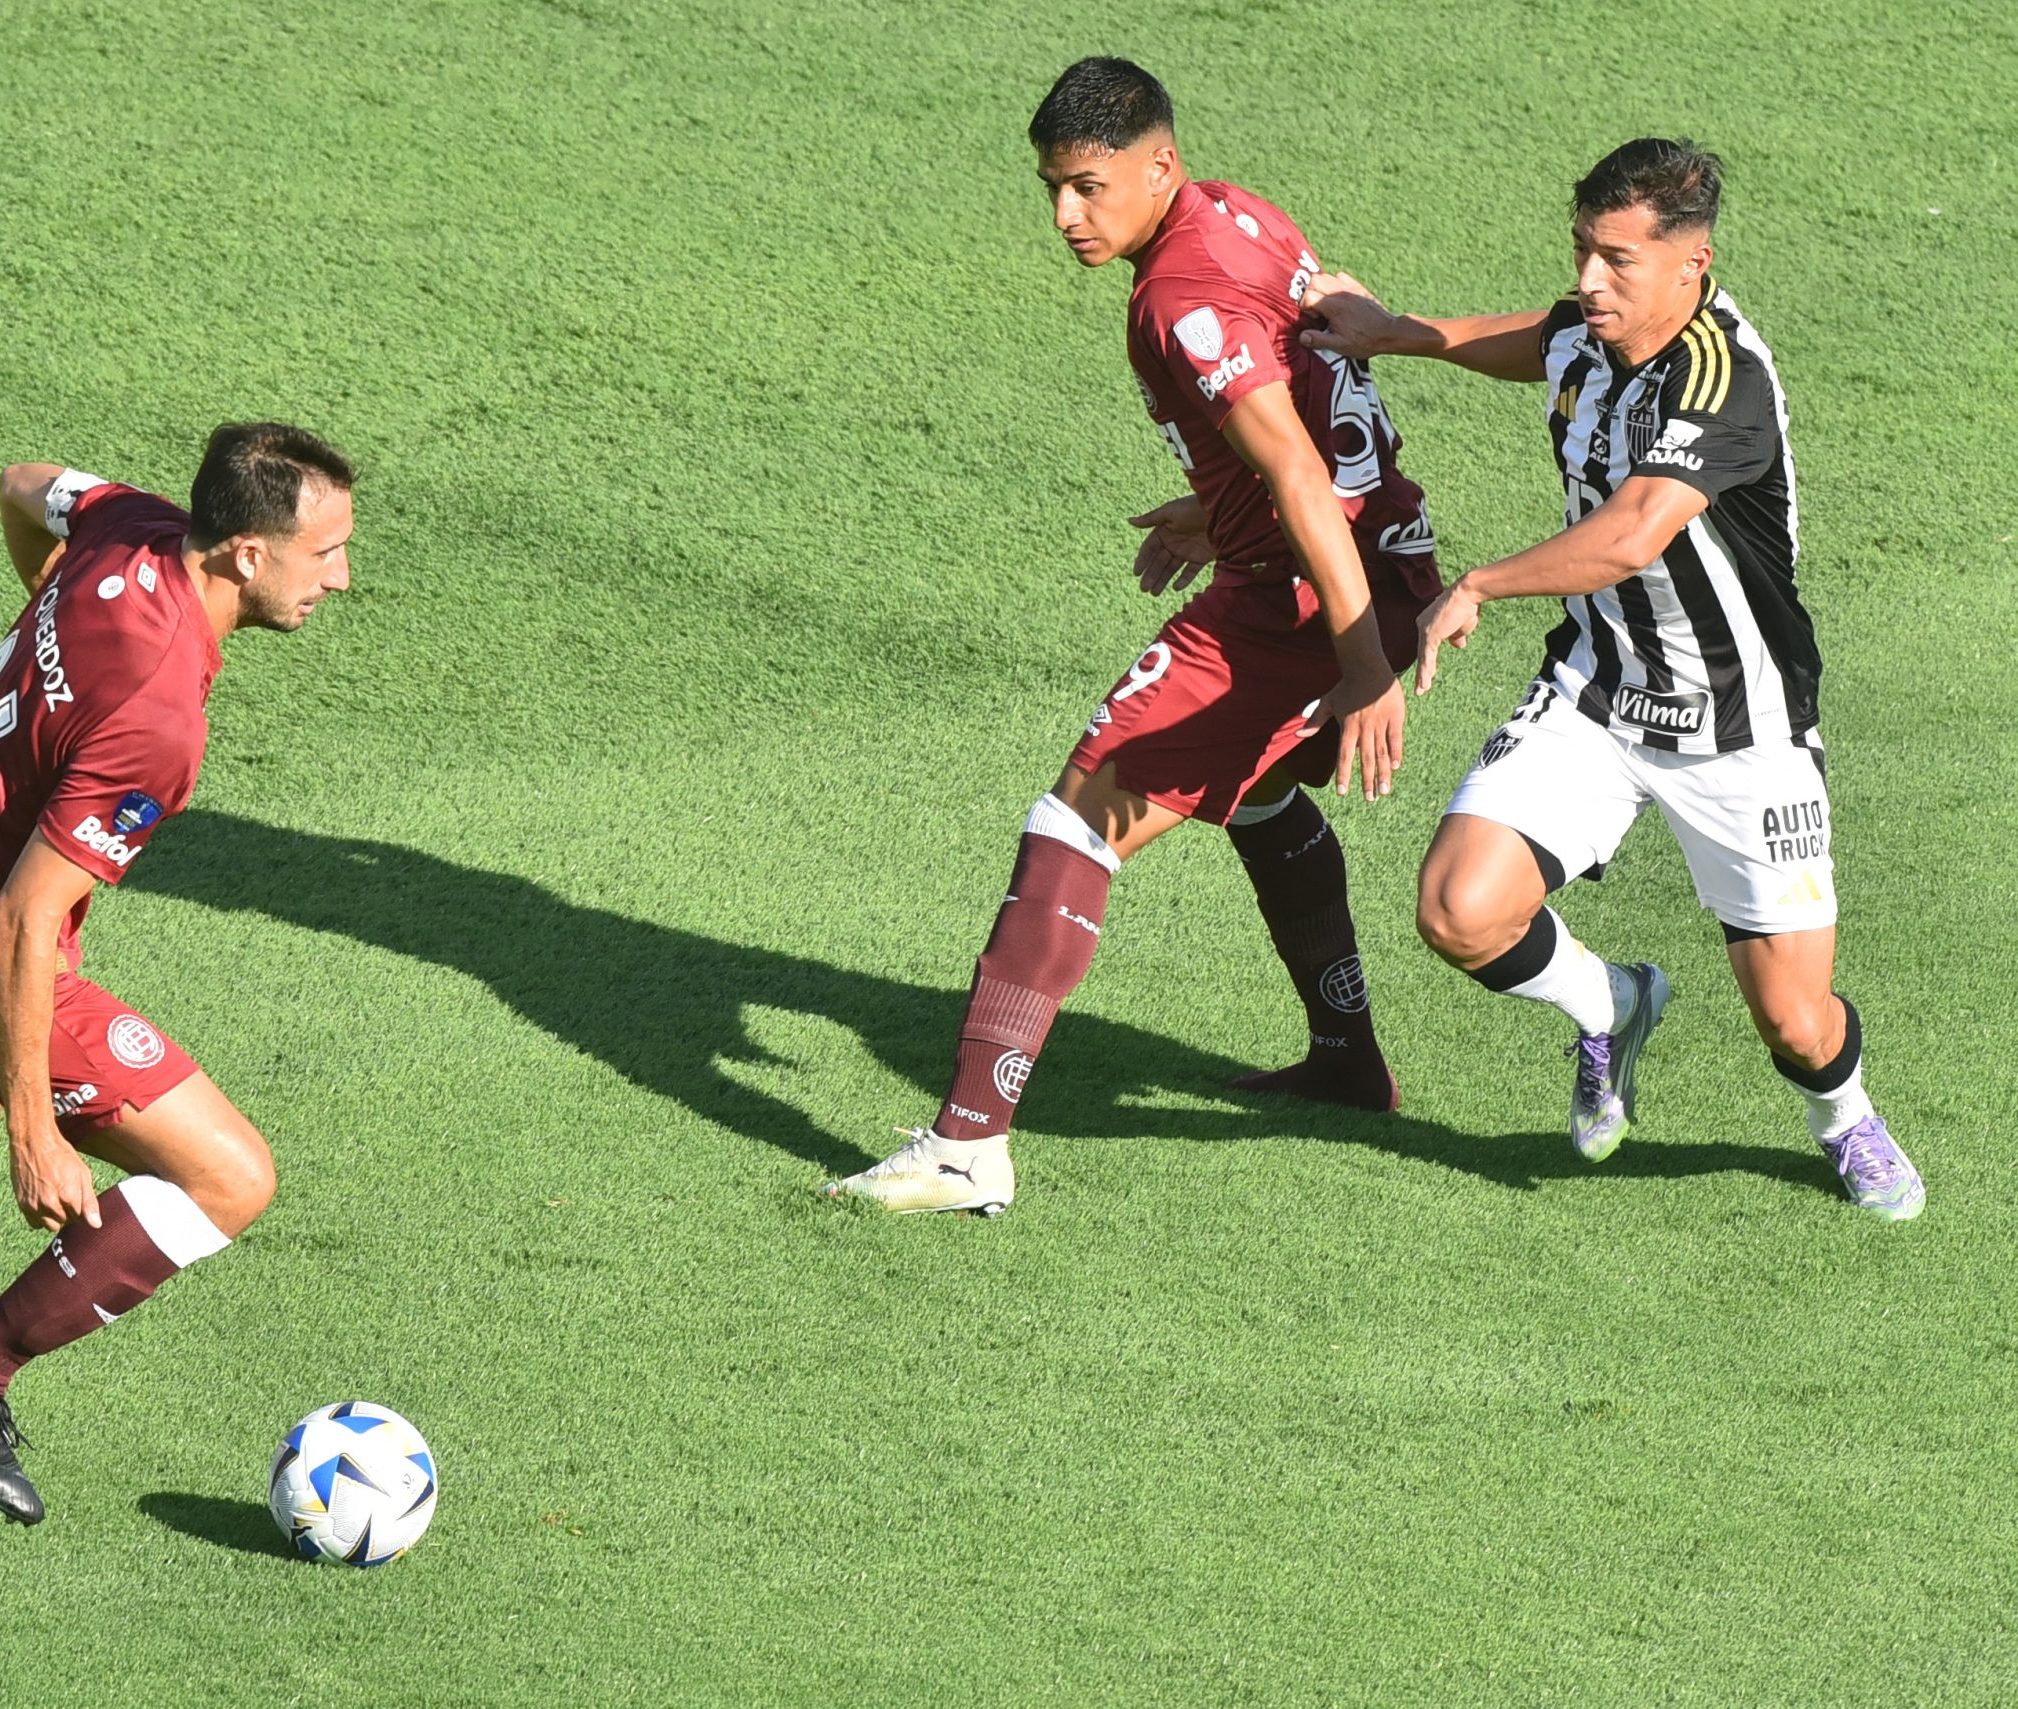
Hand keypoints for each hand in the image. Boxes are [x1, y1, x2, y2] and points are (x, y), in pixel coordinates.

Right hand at [10, 1122, 98, 1231]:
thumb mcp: (83, 1174)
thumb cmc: (61, 1156)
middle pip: (65, 1223)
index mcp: (67, 1196)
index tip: (77, 1197)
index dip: (80, 1209)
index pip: (80, 1218)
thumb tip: (96, 1225)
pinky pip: (35, 1223)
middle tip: (66, 1196)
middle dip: (68, 1214)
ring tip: (56, 1198)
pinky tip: (44, 1202)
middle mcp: (49, 1204)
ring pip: (50, 1226)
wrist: (34, 1144)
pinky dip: (41, 1217)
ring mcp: (33, 1205)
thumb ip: (89, 1202)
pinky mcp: (22, 1205)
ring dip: (55, 1217)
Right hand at [1129, 496, 1215, 594]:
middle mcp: (1175, 541)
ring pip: (1172, 569)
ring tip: (1155, 593)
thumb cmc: (1194, 507)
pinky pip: (1190, 571)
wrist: (1223, 510)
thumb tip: (1129, 520)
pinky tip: (1176, 587)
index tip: (1137, 573)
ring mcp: (1188, 550)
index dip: (1143, 560)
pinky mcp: (1202, 557)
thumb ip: (1150, 519)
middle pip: (1159, 561)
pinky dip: (1184, 579)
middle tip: (1144, 589)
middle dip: (1151, 575)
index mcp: (1165, 530)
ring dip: (1163, 580)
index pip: (1150, 548)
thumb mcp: (1170, 512)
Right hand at [1298, 269, 1398, 359]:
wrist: (1388, 332)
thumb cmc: (1364, 340)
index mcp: (1334, 306)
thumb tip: (1302, 336)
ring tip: (1325, 305)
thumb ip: (1318, 340)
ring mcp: (1349, 287)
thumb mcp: (1339, 345)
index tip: (1316, 320)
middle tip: (1317, 310)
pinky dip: (1334, 284)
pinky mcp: (1357, 287)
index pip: (1308, 296)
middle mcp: (1340, 292)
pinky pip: (1340, 276)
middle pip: (1314, 280)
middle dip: (1309, 293)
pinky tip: (1337, 299)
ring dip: (1320, 288)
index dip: (1306, 309)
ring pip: (1325, 276)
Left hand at [1299, 670, 1405, 801]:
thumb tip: (1298, 735)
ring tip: (1384, 791)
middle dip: (1367, 782)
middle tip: (1370, 799)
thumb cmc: (1346, 686)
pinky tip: (1396, 767)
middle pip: (1365, 760)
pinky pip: (1396, 739)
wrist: (1367, 668)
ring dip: (1383, 773)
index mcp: (1347, 728)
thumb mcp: (1327, 702)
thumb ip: (1315, 720)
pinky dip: (1396, 753)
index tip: (1342, 792)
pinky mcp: (1395, 717)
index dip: (1343, 775)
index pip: (1344, 757)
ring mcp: (1380, 724)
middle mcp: (1364, 729)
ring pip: (1381, 753)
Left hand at [1415, 577, 1482, 694]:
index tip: (1430, 672)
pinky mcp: (1429, 635)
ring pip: (1423, 657)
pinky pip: (1426, 658)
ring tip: (1421, 691)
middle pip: (1422, 652)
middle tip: (1421, 686)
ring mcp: (1424, 630)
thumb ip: (1456, 636)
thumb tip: (1458, 645)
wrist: (1468, 594)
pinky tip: (1424, 685)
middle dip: (1422, 670)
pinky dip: (1425, 672)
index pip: (1426, 645)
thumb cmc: (1467, 606)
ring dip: (1423, 675)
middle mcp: (1422, 625)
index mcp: (1428, 622)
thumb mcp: (1462, 626)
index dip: (1427, 659)